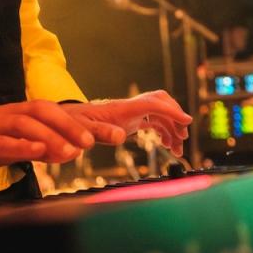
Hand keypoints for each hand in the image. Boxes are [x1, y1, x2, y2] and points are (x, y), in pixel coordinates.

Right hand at [0, 100, 97, 178]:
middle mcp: (6, 114)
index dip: (82, 123)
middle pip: (43, 111)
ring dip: (49, 135)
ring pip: (24, 123)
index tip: (107, 135)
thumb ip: (37, 147)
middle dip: (70, 125)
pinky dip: (18, 144)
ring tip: (70, 151)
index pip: (54, 113)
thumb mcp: (10, 147)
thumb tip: (67, 151)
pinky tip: (35, 150)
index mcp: (17, 114)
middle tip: (92, 142)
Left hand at [63, 91, 192, 156]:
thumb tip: (121, 136)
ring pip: (159, 114)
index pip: (152, 103)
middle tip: (183, 137)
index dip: (171, 111)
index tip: (187, 122)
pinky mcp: (129, 120)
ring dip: (172, 128)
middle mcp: (129, 107)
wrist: (66, 121)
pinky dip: (163, 131)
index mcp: (122, 108)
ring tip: (178, 149)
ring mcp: (131, 112)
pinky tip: (167, 144)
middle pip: (161, 103)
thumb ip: (102, 132)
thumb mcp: (85, 130)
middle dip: (175, 117)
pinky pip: (153, 121)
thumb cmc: (74, 125)